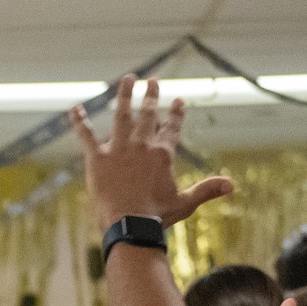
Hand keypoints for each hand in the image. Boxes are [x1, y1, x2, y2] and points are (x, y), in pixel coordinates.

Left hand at [70, 76, 234, 229]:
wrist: (130, 225)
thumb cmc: (157, 217)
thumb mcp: (185, 202)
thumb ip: (207, 190)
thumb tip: (232, 185)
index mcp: (163, 153)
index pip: (171, 127)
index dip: (175, 114)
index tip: (177, 101)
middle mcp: (142, 144)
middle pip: (148, 114)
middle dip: (151, 95)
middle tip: (152, 81)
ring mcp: (119, 148)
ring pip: (122, 114)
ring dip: (125, 94)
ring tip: (128, 79)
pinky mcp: (97, 158)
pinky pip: (86, 135)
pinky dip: (80, 121)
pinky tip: (74, 108)